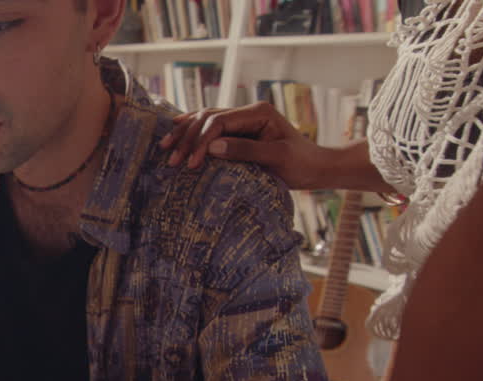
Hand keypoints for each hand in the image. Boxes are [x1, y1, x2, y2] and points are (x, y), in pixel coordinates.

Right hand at [159, 102, 331, 188]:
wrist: (316, 168)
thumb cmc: (301, 164)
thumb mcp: (277, 158)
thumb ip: (246, 150)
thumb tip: (213, 148)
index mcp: (258, 112)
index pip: (219, 121)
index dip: (201, 141)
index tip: (191, 164)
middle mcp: (248, 111)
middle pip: (207, 117)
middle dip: (187, 137)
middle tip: (172, 160)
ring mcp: (243, 119)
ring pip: (205, 119)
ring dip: (185, 134)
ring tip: (166, 148)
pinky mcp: (239, 130)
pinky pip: (210, 126)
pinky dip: (192, 131)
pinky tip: (176, 132)